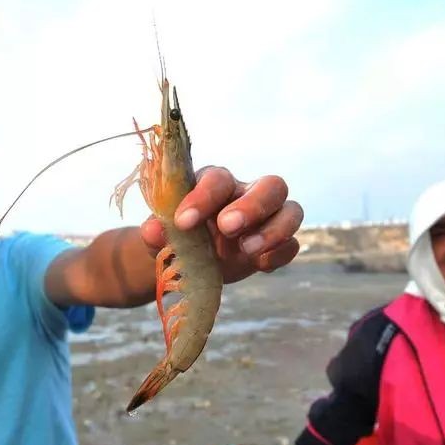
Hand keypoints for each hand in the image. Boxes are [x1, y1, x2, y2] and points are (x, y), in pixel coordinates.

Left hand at [140, 166, 302, 283]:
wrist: (191, 262)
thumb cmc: (180, 237)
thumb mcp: (163, 235)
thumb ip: (158, 230)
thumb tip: (152, 232)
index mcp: (217, 184)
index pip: (219, 178)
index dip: (203, 197)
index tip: (183, 222)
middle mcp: (248, 194)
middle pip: (271, 185)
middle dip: (251, 206)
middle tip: (227, 228)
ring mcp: (268, 219)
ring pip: (292, 210)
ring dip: (273, 230)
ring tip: (246, 250)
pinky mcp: (277, 246)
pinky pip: (292, 244)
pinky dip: (280, 253)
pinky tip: (260, 265)